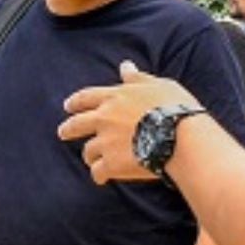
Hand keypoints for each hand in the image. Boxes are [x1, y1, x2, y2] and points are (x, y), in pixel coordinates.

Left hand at [59, 62, 197, 182]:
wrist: (181, 138)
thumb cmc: (175, 108)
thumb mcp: (159, 85)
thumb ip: (138, 78)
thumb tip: (125, 66)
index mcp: (115, 97)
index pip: (86, 97)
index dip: (75, 102)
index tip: (67, 106)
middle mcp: (104, 118)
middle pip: (76, 124)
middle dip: (67, 129)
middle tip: (63, 133)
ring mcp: (106, 142)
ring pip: (88, 151)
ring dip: (90, 155)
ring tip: (94, 160)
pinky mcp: (112, 164)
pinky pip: (98, 172)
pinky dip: (100, 175)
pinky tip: (103, 178)